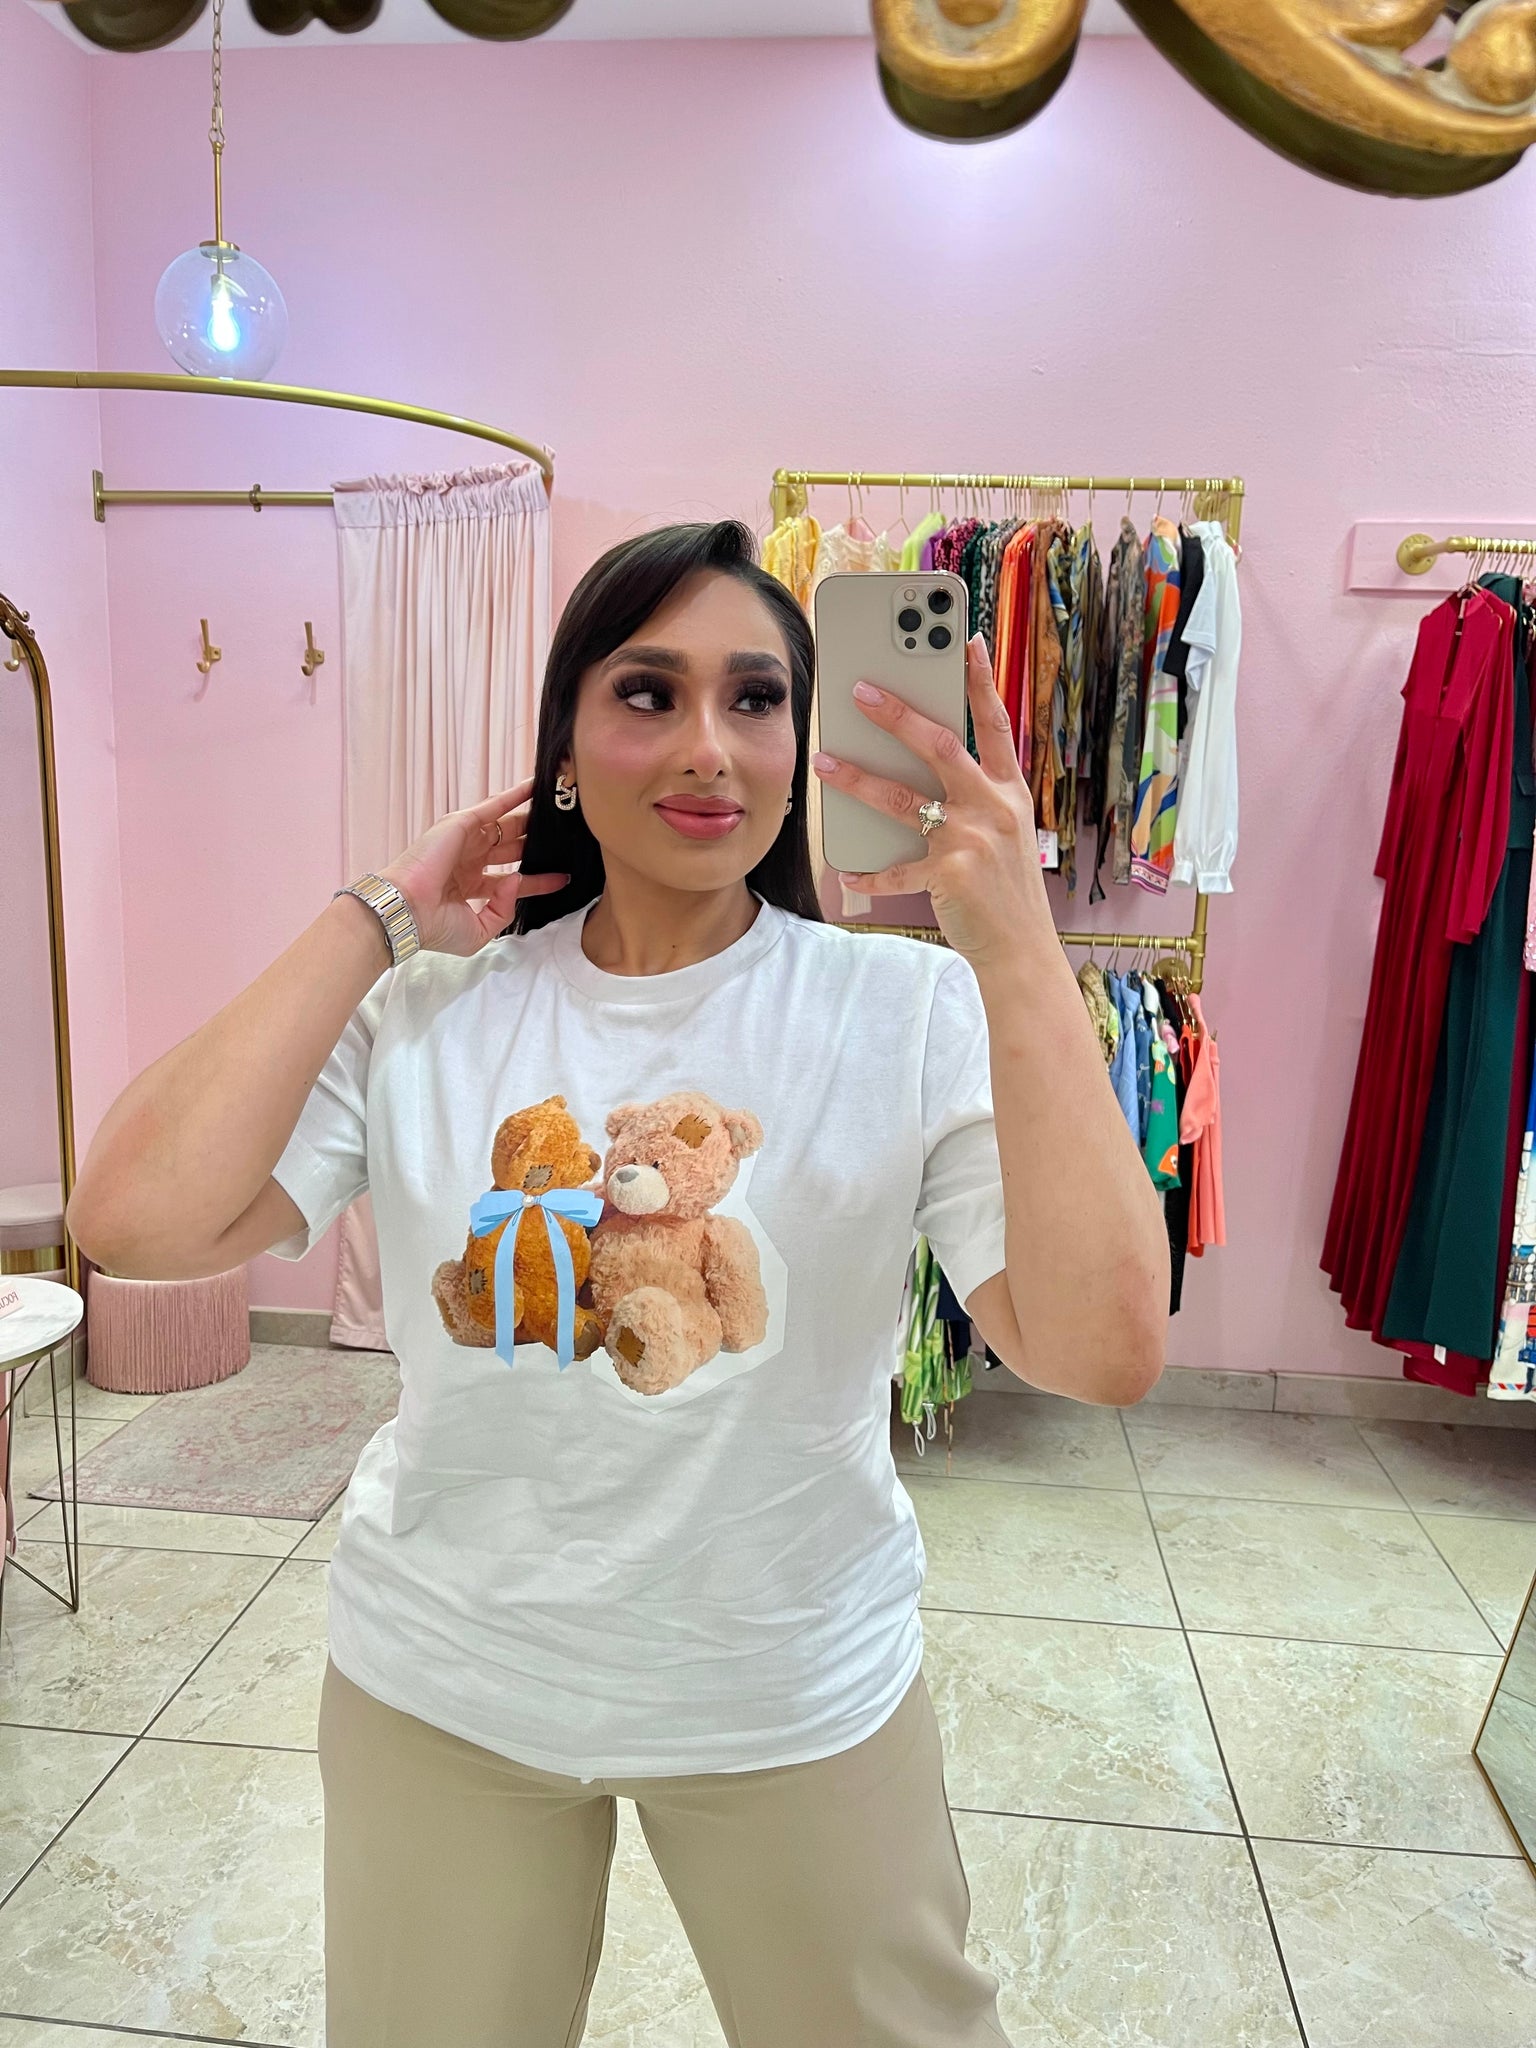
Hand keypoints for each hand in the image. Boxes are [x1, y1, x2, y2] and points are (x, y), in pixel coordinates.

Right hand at [378, 780, 568, 956]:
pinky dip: (515, 794)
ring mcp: (466, 841)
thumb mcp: (479, 932)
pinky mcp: (462, 824)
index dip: (538, 880)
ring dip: (530, 816)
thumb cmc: (434, 927)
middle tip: (564, 836)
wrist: (409, 913)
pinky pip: (495, 805)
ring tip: (557, 808)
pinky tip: (536, 786)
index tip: (562, 877)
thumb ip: (503, 910)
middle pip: (512, 849)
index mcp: (470, 887)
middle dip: (536, 843)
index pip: (513, 881)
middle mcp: (469, 861)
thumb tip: (517, 880)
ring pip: (507, 824)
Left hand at [811, 634, 1046, 970]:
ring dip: (857, 779)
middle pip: (940, 745)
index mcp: (1010, 792)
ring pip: (903, 798)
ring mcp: (972, 839)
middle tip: (858, 690)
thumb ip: (975, 797)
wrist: (1022, 949)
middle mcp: (994, 807)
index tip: (964, 640)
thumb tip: (922, 766)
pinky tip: (846, 870)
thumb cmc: (1006, 888)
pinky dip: (868, 873)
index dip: (980, 681)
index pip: (995, 724)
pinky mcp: (950, 874)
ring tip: (824, 761)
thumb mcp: (1006, 832)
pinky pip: (895, 869)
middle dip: (896, 714)